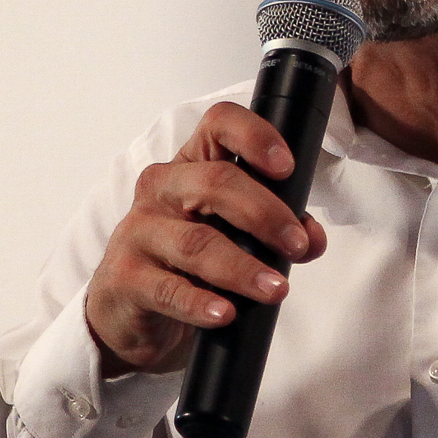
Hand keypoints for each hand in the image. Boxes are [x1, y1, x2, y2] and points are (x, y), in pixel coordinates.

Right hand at [84, 101, 327, 375]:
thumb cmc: (188, 260)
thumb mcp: (234, 235)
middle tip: (297, 245)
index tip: (287, 168)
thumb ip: (277, 230)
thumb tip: (312, 238)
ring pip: (196, 242)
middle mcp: (161, 188)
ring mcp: (138, 231)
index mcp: (192, 165)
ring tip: (275, 289)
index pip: (219, 124)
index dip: (255, 137)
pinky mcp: (125, 277)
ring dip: (243, 268)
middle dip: (265, 214)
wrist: (131, 310)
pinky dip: (200, 303)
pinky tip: (225, 313)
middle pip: (216, 183)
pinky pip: (167, 289)